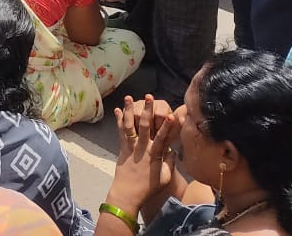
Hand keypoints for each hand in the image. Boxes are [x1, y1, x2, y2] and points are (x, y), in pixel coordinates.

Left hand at [106, 95, 176, 214]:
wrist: (127, 194)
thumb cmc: (148, 188)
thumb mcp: (164, 178)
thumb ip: (170, 164)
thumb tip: (174, 151)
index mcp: (154, 155)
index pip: (162, 138)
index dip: (167, 126)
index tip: (171, 114)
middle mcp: (141, 148)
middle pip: (144, 126)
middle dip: (146, 110)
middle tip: (148, 97)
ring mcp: (130, 146)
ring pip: (129, 125)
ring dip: (129, 110)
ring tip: (128, 97)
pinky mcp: (122, 148)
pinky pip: (120, 132)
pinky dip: (119, 120)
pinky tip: (117, 110)